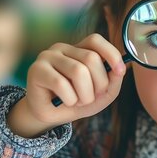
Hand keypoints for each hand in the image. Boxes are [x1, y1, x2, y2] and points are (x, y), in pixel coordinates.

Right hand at [7, 34, 125, 137]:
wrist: (50, 117)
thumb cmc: (76, 101)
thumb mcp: (101, 95)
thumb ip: (113, 81)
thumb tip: (119, 69)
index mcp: (77, 49)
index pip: (95, 40)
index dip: (111, 54)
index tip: (120, 71)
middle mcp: (61, 48)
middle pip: (91, 58)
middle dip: (99, 84)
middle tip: (91, 97)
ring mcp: (47, 57)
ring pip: (78, 71)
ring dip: (85, 94)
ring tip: (78, 101)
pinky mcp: (36, 70)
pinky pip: (61, 84)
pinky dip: (70, 99)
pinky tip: (65, 102)